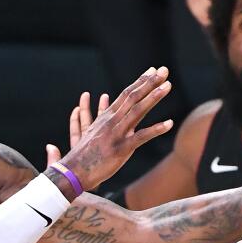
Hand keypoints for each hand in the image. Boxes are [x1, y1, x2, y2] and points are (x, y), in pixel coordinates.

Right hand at [59, 68, 173, 190]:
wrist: (72, 173)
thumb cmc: (83, 156)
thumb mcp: (93, 134)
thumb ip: (103, 121)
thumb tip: (107, 108)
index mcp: (106, 118)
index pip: (125, 95)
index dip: (140, 82)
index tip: (152, 71)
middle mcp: (111, 122)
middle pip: (132, 98)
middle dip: (149, 83)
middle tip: (164, 70)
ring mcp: (115, 135)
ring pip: (137, 112)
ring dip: (153, 97)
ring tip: (168, 86)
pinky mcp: (119, 150)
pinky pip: (140, 137)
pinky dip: (155, 130)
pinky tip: (169, 124)